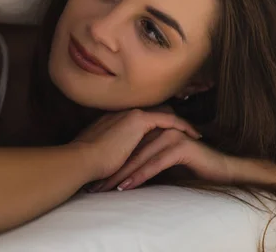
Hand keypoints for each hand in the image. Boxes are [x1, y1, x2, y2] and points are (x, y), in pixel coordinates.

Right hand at [71, 109, 200, 181]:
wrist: (82, 159)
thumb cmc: (88, 164)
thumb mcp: (100, 154)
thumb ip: (108, 151)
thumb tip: (112, 161)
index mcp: (113, 120)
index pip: (140, 117)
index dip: (155, 123)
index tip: (165, 133)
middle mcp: (122, 112)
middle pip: (154, 110)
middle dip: (170, 119)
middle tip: (185, 129)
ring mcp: (130, 113)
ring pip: (163, 112)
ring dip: (179, 122)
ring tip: (193, 132)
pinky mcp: (138, 119)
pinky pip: (168, 119)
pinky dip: (181, 125)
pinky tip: (192, 134)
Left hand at [95, 129, 239, 191]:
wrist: (220, 168)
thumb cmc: (189, 166)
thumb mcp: (161, 160)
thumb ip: (143, 156)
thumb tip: (119, 168)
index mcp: (153, 128)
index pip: (127, 145)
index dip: (111, 161)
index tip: (96, 177)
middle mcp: (160, 128)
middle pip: (130, 150)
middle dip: (113, 169)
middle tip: (96, 185)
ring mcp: (171, 135)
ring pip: (140, 156)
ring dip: (122, 173)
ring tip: (107, 188)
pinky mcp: (180, 147)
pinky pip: (155, 163)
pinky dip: (140, 175)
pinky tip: (128, 186)